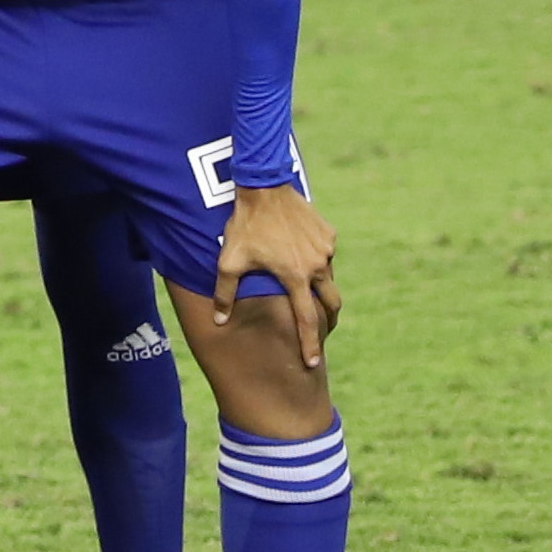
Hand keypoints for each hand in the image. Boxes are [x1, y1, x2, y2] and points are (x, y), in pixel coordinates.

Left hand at [216, 182, 340, 368]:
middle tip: (323, 332)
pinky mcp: (328, 234)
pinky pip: (325, 254)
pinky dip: (317, 262)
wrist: (264, 188)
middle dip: (328, 320)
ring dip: (320, 288)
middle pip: (331, 303)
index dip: (309, 343)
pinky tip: (301, 258)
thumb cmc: (244, 226)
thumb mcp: (229, 261)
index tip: (312, 363)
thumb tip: (219, 320)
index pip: (306, 319)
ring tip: (308, 295)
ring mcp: (326, 249)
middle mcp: (318, 265)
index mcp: (296, 277)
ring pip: (329, 277)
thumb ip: (225, 293)